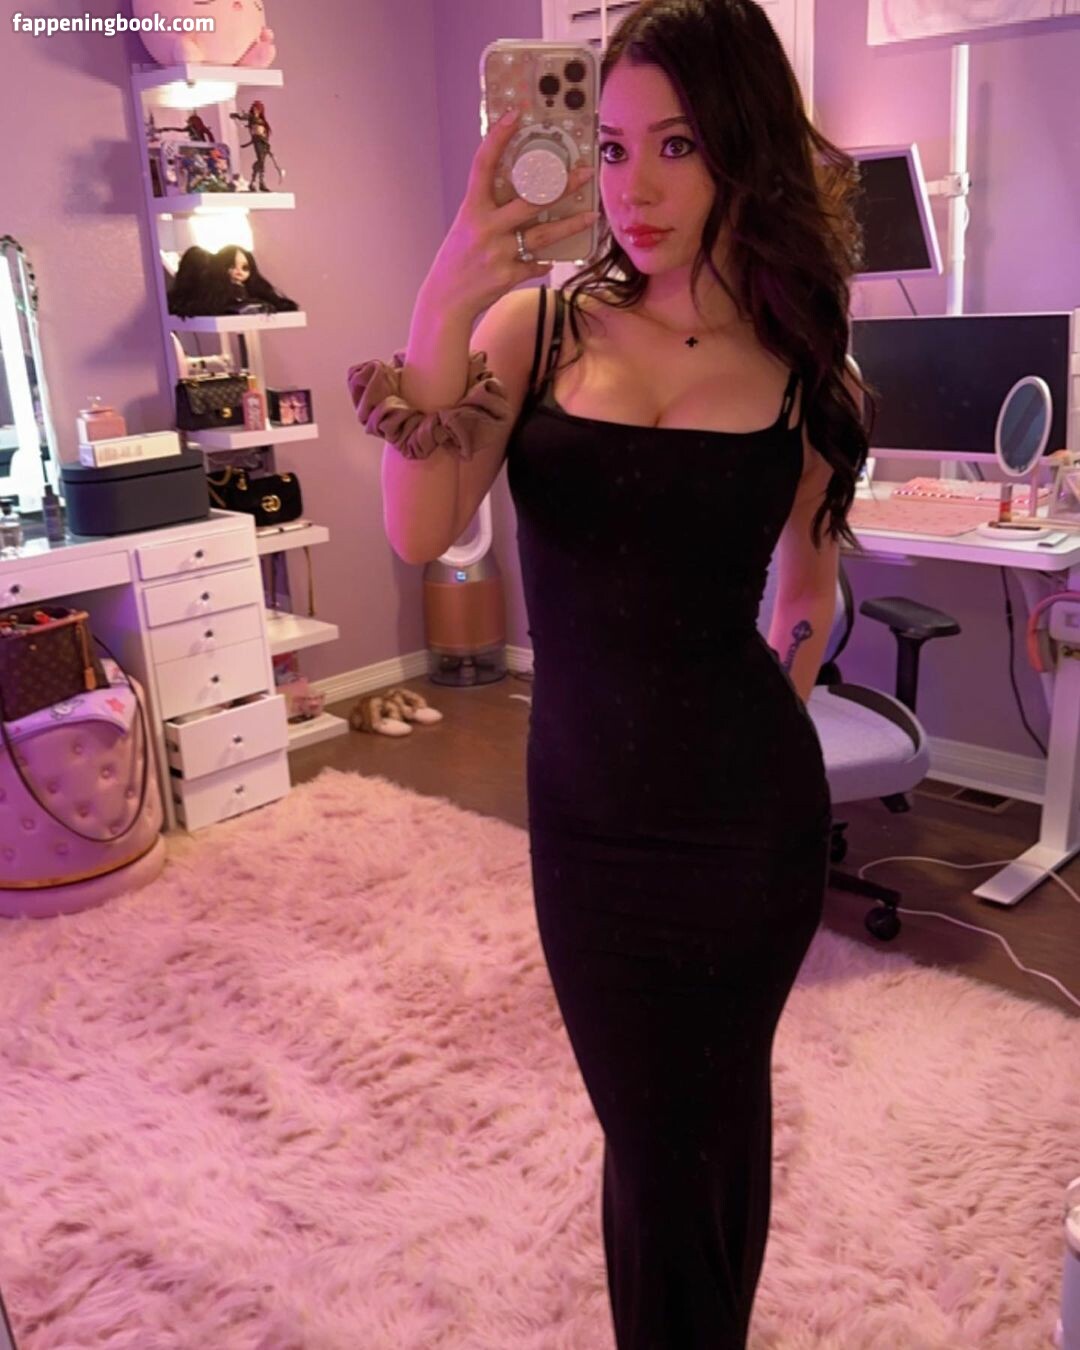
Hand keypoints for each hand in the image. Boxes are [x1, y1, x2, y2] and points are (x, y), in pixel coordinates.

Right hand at [423, 107, 597, 320]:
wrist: (447, 300)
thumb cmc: (458, 259)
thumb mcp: (467, 227)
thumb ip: (490, 211)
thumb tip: (525, 195)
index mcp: (472, 209)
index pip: (483, 165)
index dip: (498, 137)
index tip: (515, 114)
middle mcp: (485, 227)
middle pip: (530, 199)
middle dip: (561, 185)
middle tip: (585, 173)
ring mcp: (498, 252)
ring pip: (543, 233)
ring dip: (571, 225)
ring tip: (591, 215)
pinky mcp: (509, 275)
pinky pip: (537, 263)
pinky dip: (545, 260)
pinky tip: (552, 258)